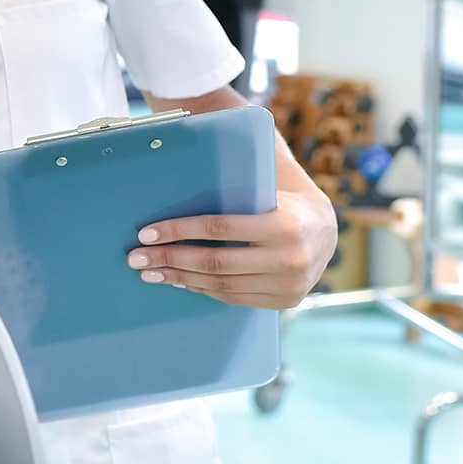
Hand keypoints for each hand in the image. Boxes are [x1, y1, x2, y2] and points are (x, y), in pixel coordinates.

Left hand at [126, 187, 337, 308]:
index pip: (218, 228)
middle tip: (135, 257)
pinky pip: (233, 296)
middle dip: (169, 259)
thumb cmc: (282, 202)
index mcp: (284, 223)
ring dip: (179, 278)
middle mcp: (290, 257)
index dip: (178, 231)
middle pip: (215, 261)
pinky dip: (202, 288)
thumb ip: (232, 183)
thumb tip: (182, 163)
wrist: (327, 232)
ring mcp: (290, 284)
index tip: (145, 233)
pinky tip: (179, 281)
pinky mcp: (286, 300)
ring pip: (221, 283)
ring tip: (150, 271)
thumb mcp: (265, 186)